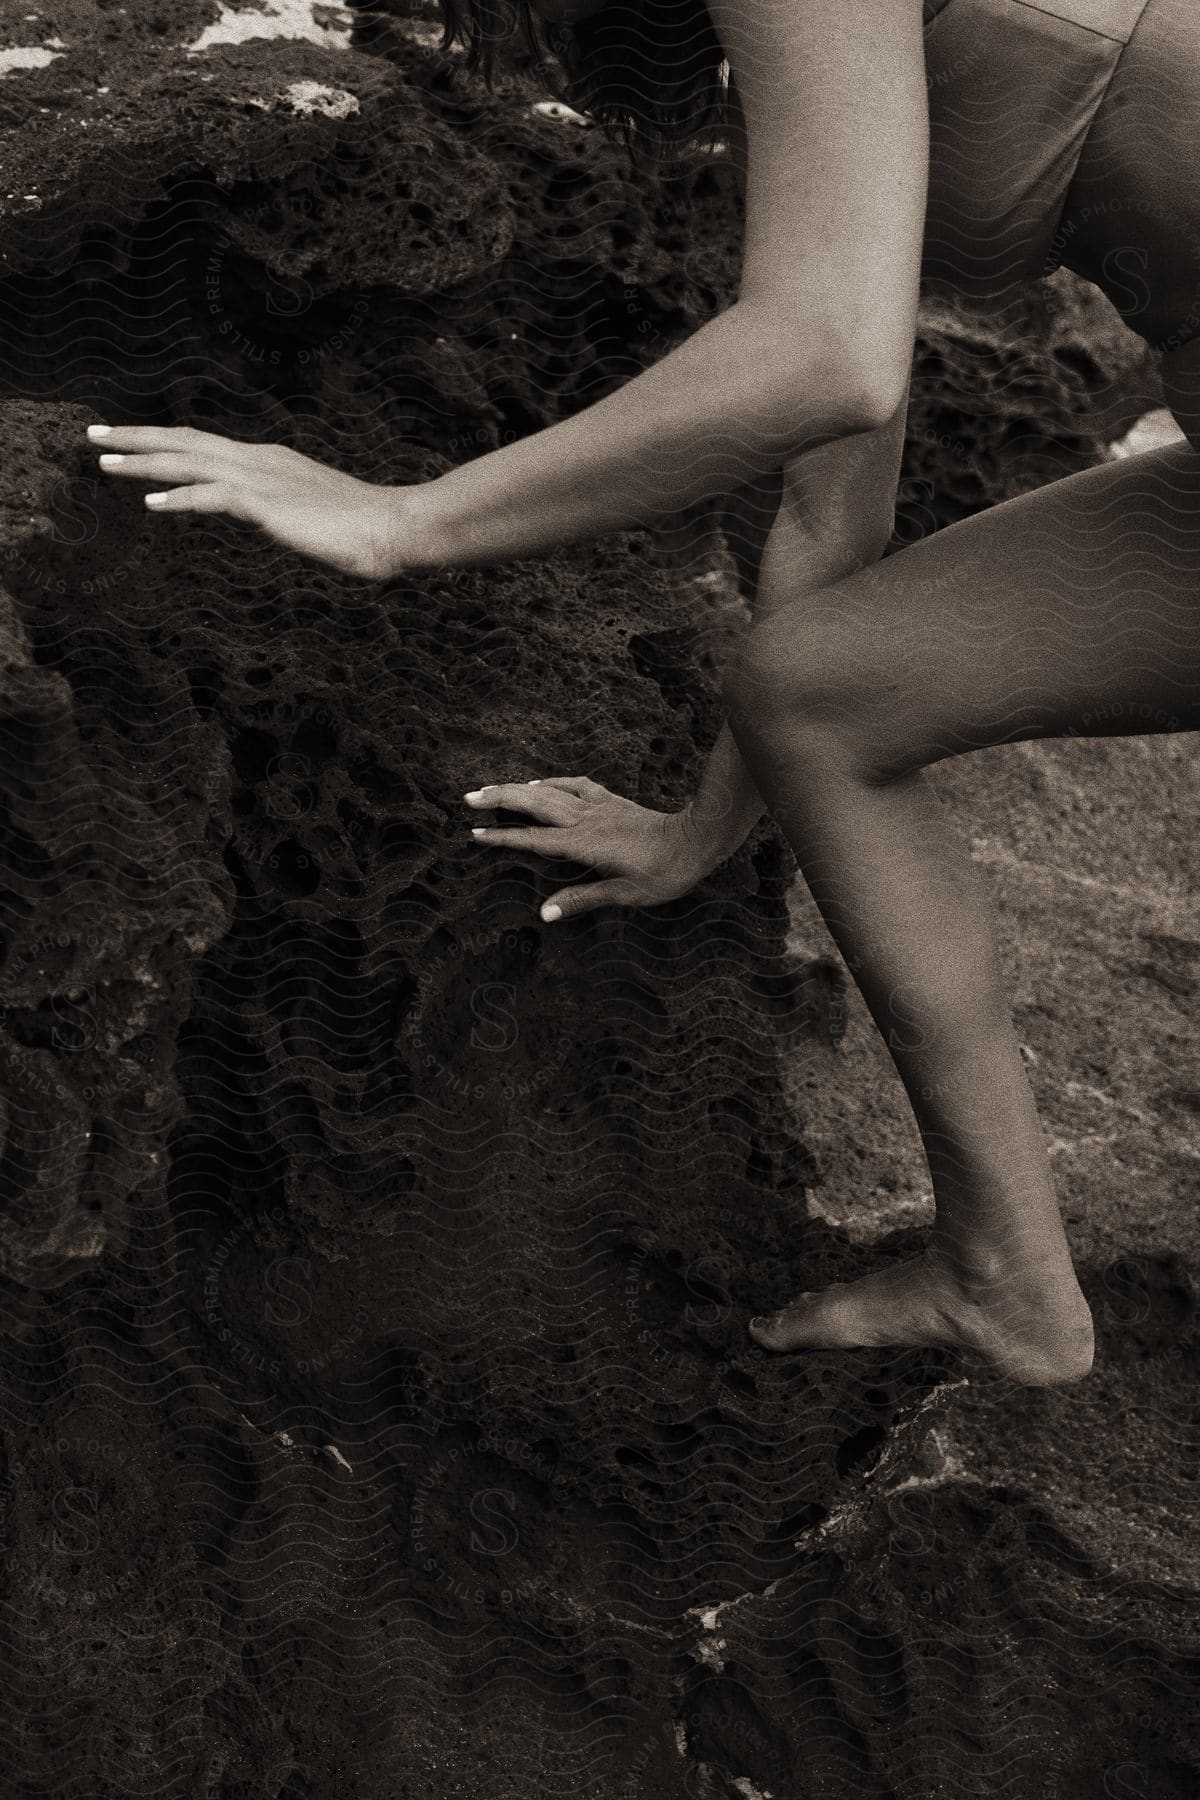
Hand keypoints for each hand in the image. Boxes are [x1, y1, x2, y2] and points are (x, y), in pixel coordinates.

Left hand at [86, 423, 420, 579]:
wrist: (396, 527)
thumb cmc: (364, 529)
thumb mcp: (313, 516)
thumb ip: (285, 513)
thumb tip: (274, 521)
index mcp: (269, 461)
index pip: (205, 446)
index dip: (164, 444)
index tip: (131, 444)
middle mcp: (260, 460)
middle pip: (185, 442)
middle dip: (138, 438)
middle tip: (95, 436)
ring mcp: (263, 479)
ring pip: (189, 462)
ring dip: (144, 461)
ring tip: (104, 461)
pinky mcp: (268, 505)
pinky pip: (212, 498)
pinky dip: (179, 498)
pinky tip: (151, 504)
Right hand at [465, 776, 716, 920]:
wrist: (696, 841)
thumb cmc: (664, 873)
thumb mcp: (624, 894)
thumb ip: (581, 900)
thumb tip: (543, 913)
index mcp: (585, 844)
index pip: (534, 839)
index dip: (504, 837)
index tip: (476, 835)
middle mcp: (586, 820)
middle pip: (534, 803)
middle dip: (499, 799)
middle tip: (468, 798)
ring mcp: (599, 806)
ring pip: (550, 790)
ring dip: (518, 787)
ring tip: (492, 788)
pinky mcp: (611, 800)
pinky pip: (575, 785)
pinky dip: (552, 781)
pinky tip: (540, 782)